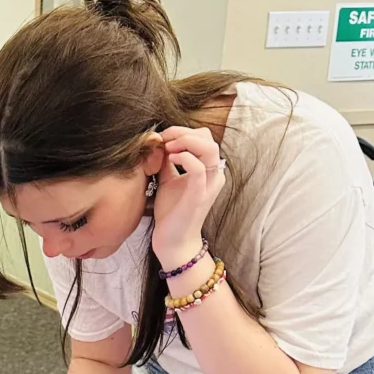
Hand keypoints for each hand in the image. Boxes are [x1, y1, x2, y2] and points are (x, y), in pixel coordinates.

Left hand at [151, 126, 225, 267]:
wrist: (173, 241)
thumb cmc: (172, 212)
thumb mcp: (168, 180)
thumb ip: (167, 162)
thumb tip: (159, 143)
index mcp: (209, 170)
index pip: (203, 137)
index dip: (182, 132)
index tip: (162, 137)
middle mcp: (214, 175)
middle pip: (208, 137)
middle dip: (183, 133)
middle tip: (163, 140)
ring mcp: (209, 184)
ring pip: (208, 148)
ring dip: (186, 142)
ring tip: (168, 148)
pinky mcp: (200, 195)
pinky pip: (198, 168)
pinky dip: (185, 158)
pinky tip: (171, 160)